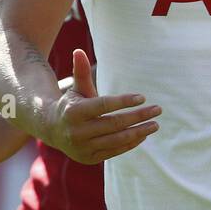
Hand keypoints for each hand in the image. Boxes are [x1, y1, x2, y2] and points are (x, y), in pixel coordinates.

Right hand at [43, 49, 160, 164]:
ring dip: (139, 132)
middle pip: (114, 123)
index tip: (142, 97)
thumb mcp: (76, 89)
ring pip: (117, 139)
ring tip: (155, 124)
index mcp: (73, 112)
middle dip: (139, 116)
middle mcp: (77, 132)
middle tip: (158, 110)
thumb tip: (79, 50)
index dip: (123, 101)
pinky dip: (130, 143)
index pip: (103, 106)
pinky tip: (143, 134)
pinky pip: (115, 150)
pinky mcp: (89, 158)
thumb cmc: (71, 105)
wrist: (52, 130)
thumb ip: (80, 72)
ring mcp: (83, 147)